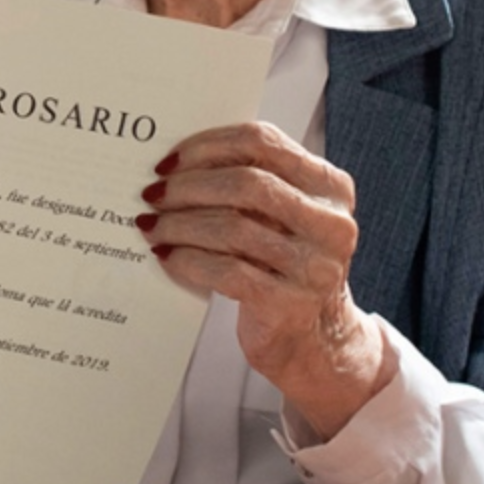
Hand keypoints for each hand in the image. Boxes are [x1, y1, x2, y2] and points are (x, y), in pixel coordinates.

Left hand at [137, 123, 394, 438]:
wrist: (315, 341)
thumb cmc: (286, 268)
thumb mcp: (284, 218)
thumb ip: (250, 184)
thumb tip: (175, 163)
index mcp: (330, 187)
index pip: (262, 142)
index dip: (208, 146)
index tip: (169, 160)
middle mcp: (332, 223)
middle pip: (246, 183)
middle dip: (188, 186)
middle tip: (152, 195)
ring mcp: (314, 267)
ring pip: (232, 228)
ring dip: (180, 224)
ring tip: (151, 227)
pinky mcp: (289, 305)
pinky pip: (226, 271)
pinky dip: (188, 260)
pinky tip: (166, 257)